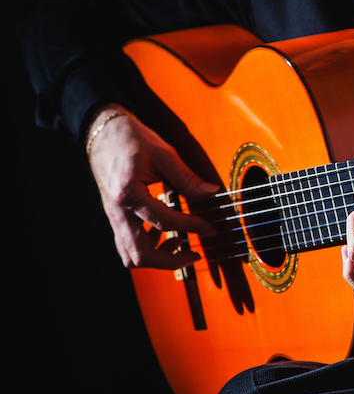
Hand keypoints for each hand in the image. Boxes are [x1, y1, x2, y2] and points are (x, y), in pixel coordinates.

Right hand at [86, 104, 218, 268]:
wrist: (102, 132)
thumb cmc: (130, 139)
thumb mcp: (163, 154)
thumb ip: (187, 177)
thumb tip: (211, 192)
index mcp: (128, 194)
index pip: (165, 222)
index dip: (192, 227)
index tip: (210, 228)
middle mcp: (117, 211)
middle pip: (140, 255)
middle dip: (170, 261)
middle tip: (194, 253)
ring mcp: (114, 216)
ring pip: (130, 256)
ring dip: (157, 257)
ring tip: (180, 242)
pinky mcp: (116, 217)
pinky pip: (127, 245)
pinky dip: (148, 247)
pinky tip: (165, 232)